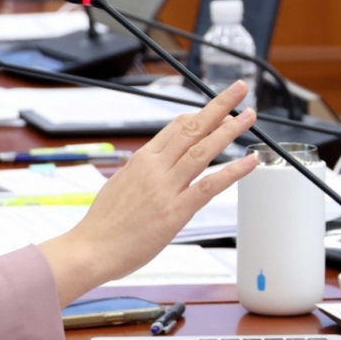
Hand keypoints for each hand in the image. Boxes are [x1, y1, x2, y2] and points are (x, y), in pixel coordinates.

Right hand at [40, 81, 257, 304]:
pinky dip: (232, 172)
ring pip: (203, 150)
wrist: (90, 249)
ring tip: (249, 116)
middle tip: (240, 90)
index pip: (176, 126)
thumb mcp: (120, 183)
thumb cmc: (103, 223)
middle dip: (220, 106)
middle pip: (193, 128)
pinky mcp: (175, 212)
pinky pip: (209, 186)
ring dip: (230, 130)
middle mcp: (155, 168)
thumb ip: (142, 170)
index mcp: (142, 159)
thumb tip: (155, 162)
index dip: (200, 113)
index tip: (217, 106)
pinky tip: (248, 162)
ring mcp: (166, 188)